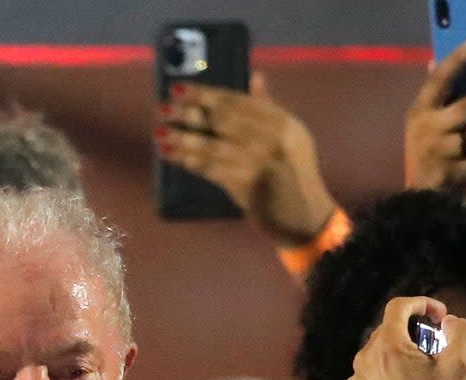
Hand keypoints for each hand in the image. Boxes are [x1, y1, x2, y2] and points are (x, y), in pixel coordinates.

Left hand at [156, 73, 336, 247]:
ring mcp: (261, 162)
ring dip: (183, 140)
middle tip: (161, 109)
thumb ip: (268, 108)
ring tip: (159, 135)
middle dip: (189, 113)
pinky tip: (175, 157)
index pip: (237, 101)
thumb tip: (254, 76)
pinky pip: (213, 170)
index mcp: (282, 122)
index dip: (205, 94)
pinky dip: (193, 163)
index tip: (179, 89)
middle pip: (222, 119)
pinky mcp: (248, 185)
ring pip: (213, 146)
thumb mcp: (291, 137)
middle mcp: (273, 138)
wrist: (306, 217)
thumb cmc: (294, 175)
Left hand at [344, 296, 465, 379]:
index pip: (398, 307)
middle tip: (432, 350)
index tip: (437, 315)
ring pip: (373, 361)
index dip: (421, 303)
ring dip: (394, 361)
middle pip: (384, 334)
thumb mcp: (461, 366)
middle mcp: (361, 363)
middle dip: (409, 335)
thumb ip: (461, 330)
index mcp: (387, 347)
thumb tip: (449, 320)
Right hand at [405, 40, 465, 191]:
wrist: (417, 204)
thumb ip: (436, 100)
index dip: (454, 63)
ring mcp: (439, 155)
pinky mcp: (451, 178)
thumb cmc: (429, 158)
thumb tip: (435, 62)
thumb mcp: (425, 128)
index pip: (436, 82)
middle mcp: (428, 131)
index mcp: (420, 113)